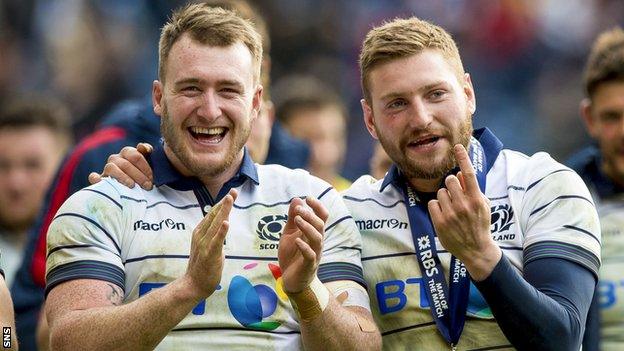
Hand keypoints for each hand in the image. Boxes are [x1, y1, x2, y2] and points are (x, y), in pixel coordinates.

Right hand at [88, 143, 153, 188]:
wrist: (134, 188)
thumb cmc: (143, 175)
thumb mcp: (148, 164)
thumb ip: (147, 153)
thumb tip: (143, 147)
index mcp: (127, 153)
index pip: (135, 156)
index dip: (145, 168)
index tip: (152, 179)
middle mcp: (116, 159)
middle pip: (125, 164)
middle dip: (138, 176)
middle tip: (147, 186)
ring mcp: (106, 169)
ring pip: (111, 168)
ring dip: (123, 177)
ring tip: (132, 186)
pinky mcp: (99, 180)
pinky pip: (93, 177)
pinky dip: (96, 179)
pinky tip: (100, 181)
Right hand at [185, 189, 236, 298]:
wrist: (193, 285)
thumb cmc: (203, 266)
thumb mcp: (209, 245)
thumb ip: (215, 234)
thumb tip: (223, 224)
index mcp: (200, 232)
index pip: (213, 214)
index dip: (222, 203)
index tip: (231, 193)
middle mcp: (201, 235)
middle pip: (214, 215)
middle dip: (225, 203)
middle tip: (233, 191)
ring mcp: (204, 244)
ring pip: (216, 224)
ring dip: (223, 211)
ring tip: (230, 199)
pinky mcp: (209, 254)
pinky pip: (216, 241)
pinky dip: (221, 231)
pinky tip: (226, 223)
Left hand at [279, 196, 328, 293]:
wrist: (292, 280)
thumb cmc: (292, 256)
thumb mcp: (289, 234)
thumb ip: (292, 218)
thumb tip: (297, 199)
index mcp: (314, 233)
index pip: (322, 217)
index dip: (317, 206)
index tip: (308, 198)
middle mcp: (317, 242)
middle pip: (320, 225)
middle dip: (310, 215)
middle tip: (298, 209)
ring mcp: (314, 254)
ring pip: (317, 238)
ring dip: (308, 227)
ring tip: (297, 219)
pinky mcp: (308, 266)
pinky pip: (310, 255)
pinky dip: (304, 247)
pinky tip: (297, 240)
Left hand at [427, 144, 500, 280]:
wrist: (476, 250)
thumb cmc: (480, 223)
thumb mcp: (482, 205)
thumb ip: (472, 188)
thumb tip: (460, 173)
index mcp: (477, 199)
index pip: (469, 174)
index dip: (463, 158)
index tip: (457, 146)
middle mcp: (464, 205)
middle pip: (450, 180)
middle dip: (451, 184)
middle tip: (455, 195)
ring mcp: (451, 214)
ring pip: (440, 192)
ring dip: (444, 197)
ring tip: (452, 209)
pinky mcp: (440, 222)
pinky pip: (432, 203)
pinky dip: (436, 206)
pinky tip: (444, 215)